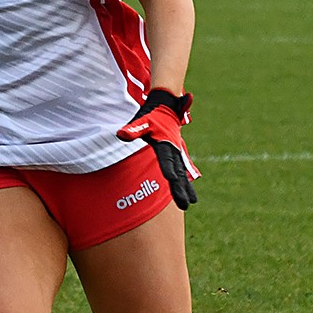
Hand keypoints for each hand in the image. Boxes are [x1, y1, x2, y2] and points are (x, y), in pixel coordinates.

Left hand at [116, 89, 199, 209]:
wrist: (165, 108)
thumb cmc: (151, 116)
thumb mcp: (141, 120)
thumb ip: (133, 129)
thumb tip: (121, 135)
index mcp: (165, 142)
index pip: (166, 158)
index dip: (168, 169)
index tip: (171, 180)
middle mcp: (174, 150)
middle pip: (177, 171)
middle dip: (180, 188)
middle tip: (183, 204)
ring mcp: (177, 154)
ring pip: (182, 174)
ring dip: (185, 189)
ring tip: (189, 204)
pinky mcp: (177, 157)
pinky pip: (182, 173)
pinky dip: (186, 184)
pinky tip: (191, 197)